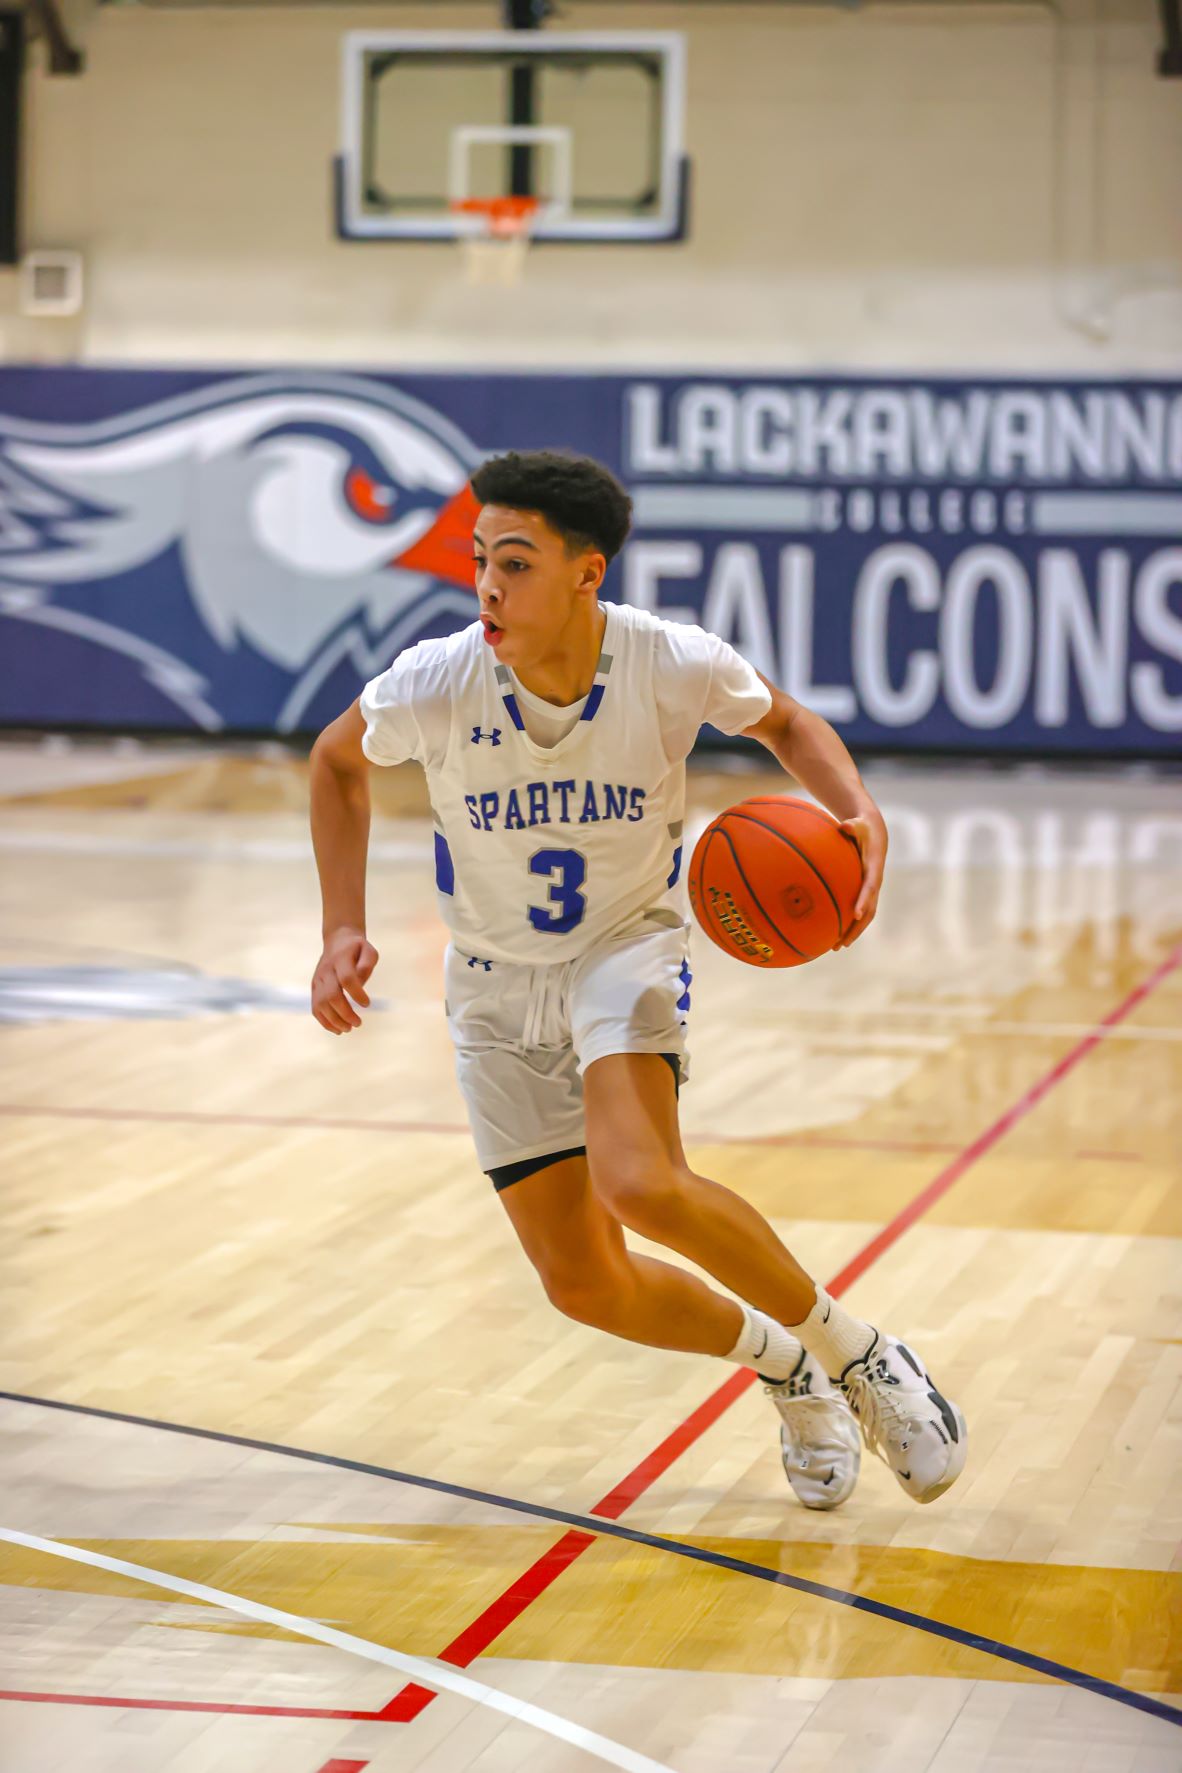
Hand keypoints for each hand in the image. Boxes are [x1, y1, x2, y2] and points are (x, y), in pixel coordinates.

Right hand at [312, 927, 378, 1033]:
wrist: (337, 941)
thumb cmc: (356, 949)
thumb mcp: (369, 950)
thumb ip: (367, 965)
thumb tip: (361, 984)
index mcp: (341, 959)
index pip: (347, 979)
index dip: (357, 993)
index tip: (367, 1004)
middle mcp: (326, 971)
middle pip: (331, 995)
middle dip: (345, 1013)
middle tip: (358, 1023)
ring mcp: (318, 980)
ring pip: (321, 1004)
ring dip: (334, 1020)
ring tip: (349, 1028)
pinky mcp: (314, 988)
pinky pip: (315, 1008)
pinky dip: (325, 1021)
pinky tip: (337, 1029)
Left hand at [833, 811, 887, 949]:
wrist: (874, 833)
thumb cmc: (862, 828)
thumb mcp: (858, 824)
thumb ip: (851, 827)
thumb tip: (844, 826)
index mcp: (873, 869)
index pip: (870, 887)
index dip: (864, 900)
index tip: (856, 914)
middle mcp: (874, 883)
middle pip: (869, 911)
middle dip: (856, 928)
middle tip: (842, 942)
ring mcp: (871, 890)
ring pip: (865, 916)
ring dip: (852, 932)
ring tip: (836, 946)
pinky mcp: (864, 892)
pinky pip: (858, 911)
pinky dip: (848, 924)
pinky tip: (833, 933)